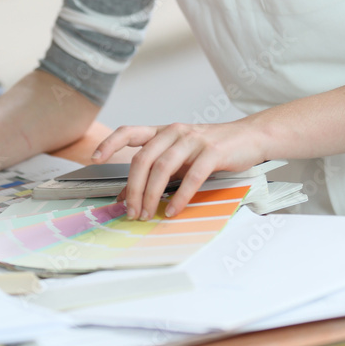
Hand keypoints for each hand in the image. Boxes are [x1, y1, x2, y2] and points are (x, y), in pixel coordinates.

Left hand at [92, 118, 265, 220]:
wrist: (249, 137)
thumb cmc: (211, 149)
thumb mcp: (179, 157)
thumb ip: (155, 171)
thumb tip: (126, 196)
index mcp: (163, 131)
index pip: (130, 131)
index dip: (110, 142)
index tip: (95, 158)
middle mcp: (175, 131)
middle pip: (143, 158)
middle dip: (133, 188)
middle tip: (130, 212)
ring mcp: (193, 140)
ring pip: (163, 167)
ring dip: (152, 195)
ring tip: (148, 214)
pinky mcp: (212, 152)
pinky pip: (191, 176)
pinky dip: (180, 196)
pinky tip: (174, 210)